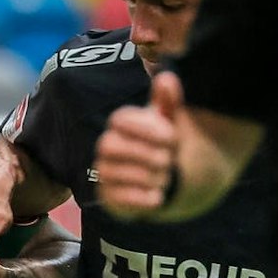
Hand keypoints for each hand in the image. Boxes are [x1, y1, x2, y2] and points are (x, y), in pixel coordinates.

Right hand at [94, 71, 182, 217]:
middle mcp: (106, 147)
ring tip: (166, 178)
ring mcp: (105, 172)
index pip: (118, 119)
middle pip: (110, 145)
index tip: (172, 138)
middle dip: (144, 153)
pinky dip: (141, 199)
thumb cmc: (165, 143)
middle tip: (169, 160)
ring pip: (115, 173)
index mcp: (119, 124)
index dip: (147, 128)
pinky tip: (158, 197)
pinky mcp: (109, 197)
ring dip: (147, 177)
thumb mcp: (170, 121)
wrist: (167, 177)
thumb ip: (169, 101)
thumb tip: (167, 78)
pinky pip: (117, 198)